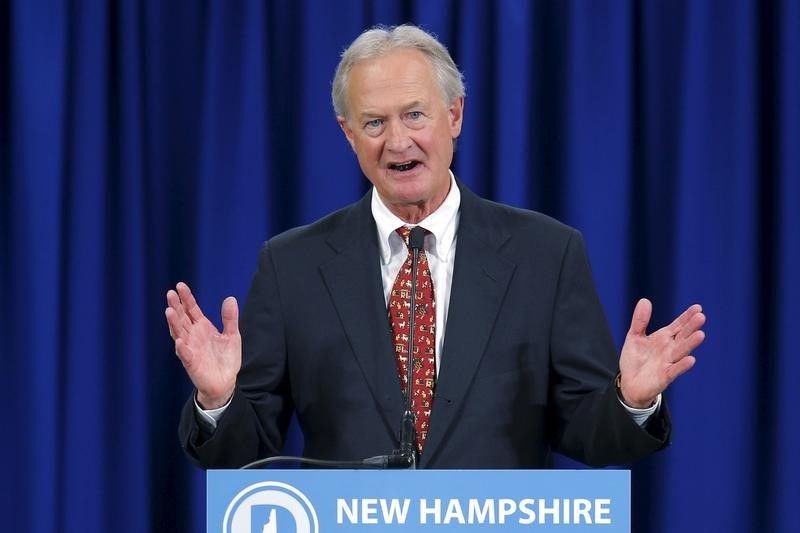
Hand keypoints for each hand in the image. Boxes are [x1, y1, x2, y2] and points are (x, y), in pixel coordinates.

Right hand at [165, 282, 241, 408]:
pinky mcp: (192, 363)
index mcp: (202, 327)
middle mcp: (193, 336)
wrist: (225, 382)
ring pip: (179, 333)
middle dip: (176, 306)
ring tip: (169, 311)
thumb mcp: (232, 336)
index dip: (186, 298)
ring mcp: (190, 349)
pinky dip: (182, 348)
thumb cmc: (226, 359)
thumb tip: (230, 298)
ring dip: (174, 323)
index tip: (180, 285)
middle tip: (170, 293)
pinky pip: (185, 355)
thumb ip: (230, 318)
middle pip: (182, 318)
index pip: (191, 310)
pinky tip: (179, 341)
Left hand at [618, 298, 705, 407]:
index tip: (698, 308)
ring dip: (690, 344)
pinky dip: (682, 365)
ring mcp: (668, 362)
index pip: (678, 325)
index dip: (687, 317)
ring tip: (701, 334)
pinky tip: (691, 359)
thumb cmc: (635, 360)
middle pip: (683, 336)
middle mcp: (669, 349)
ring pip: (681, 351)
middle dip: (691, 327)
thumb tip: (645, 300)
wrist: (629, 383)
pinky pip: (675, 370)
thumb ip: (640, 320)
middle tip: (701, 317)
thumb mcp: (634, 337)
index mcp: (663, 338)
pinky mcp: (665, 377)